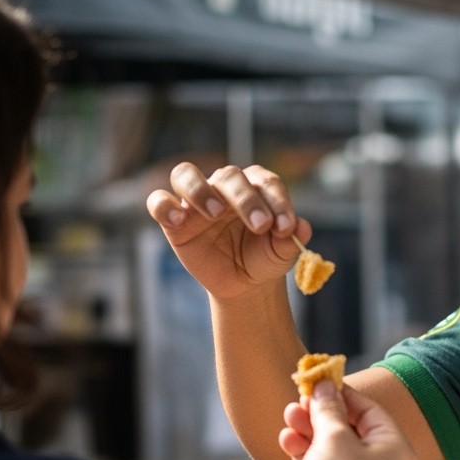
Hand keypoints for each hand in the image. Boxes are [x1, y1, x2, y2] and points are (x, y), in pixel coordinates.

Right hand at [146, 163, 307, 300]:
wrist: (243, 284)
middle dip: (246, 199)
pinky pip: (158, 202)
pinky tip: (178, 219)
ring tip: (216, 213)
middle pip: (228, 176)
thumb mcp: (282, 253)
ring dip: (200, 190)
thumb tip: (301, 227)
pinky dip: (163, 205)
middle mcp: (225, 188)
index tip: (285, 227)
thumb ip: (291, 238)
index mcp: (256, 188)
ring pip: (186, 174)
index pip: (266, 182)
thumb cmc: (264, 259)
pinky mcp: (174, 221)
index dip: (278, 201)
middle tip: (260, 225)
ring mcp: (197, 201)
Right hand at [274, 381, 416, 459]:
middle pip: (351, 428)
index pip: (371, 410)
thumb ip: (329, 409)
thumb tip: (325, 387)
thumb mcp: (333, 438)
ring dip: (310, 430)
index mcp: (396, 451)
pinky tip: (286, 440)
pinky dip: (307, 452)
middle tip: (299, 400)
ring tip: (288, 417)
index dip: (344, 394)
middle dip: (322, 413)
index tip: (319, 381)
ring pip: (334, 447)